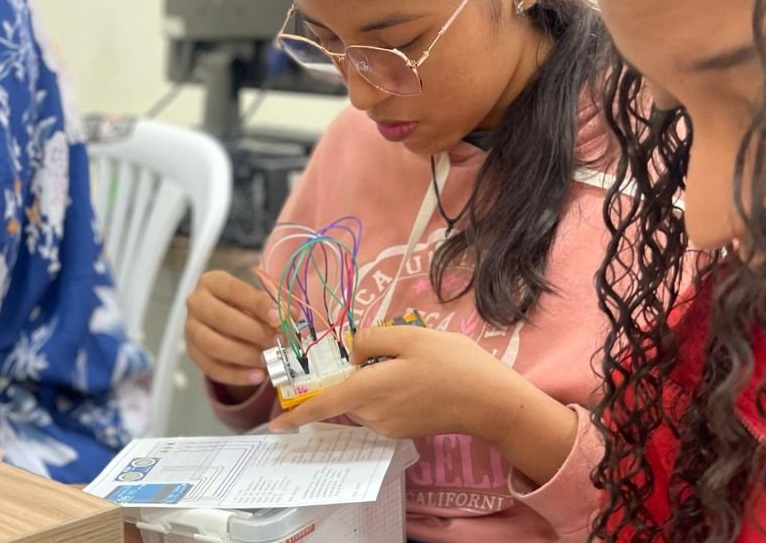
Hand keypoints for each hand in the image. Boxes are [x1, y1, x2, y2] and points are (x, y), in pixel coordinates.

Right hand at [184, 270, 279, 392]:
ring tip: (269, 360)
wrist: (223, 322)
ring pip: (214, 345)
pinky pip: (212, 368)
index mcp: (212, 282)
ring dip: (244, 355)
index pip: (234, 290)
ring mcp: (191, 329)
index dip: (258, 305)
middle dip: (253, 332)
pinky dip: (237, 375)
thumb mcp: (258, 300)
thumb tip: (291, 316)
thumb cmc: (244, 306)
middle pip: (221, 318)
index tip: (279, 319)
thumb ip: (274, 306)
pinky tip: (257, 376)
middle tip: (278, 342)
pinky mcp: (193, 353)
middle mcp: (196, 303)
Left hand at [268, 326, 520, 438]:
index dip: (296, 414)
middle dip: (351, 374)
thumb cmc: (452, 364)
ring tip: (407, 360)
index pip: (323, 404)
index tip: (275, 423)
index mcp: (368, 391)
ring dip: (371, 381)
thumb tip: (354, 350)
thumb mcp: (410, 336)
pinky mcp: (404, 429)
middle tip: (378, 348)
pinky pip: (381, 407)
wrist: (490, 400)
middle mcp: (373, 415)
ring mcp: (389, 425)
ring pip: (364, 400)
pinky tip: (414, 376)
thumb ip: (372, 338)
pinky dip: (385, 391)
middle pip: (345, 394)